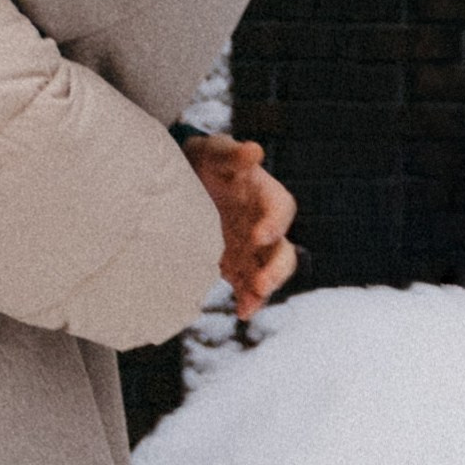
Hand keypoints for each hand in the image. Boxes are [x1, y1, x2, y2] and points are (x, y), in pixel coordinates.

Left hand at [185, 132, 298, 318]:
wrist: (181, 182)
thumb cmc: (203, 163)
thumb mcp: (212, 152)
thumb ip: (231, 154)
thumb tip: (253, 151)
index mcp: (262, 194)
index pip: (281, 208)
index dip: (275, 223)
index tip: (260, 236)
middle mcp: (262, 224)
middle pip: (282, 249)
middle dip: (276, 268)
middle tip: (261, 283)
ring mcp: (251, 248)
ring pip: (269, 272)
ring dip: (265, 288)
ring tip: (251, 303)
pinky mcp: (236, 265)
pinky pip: (248, 287)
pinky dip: (249, 300)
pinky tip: (243, 312)